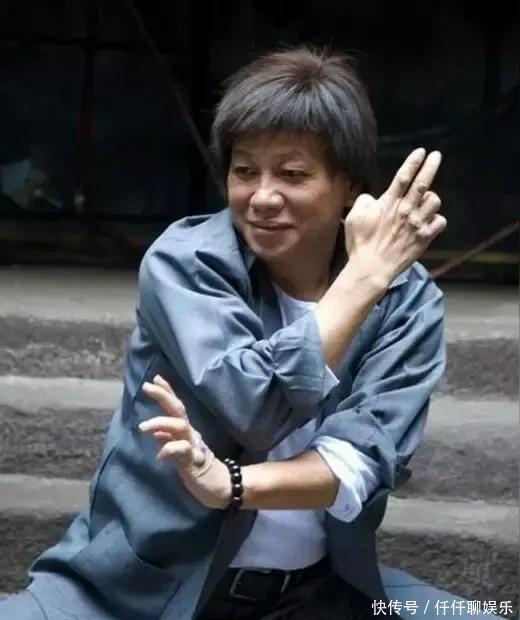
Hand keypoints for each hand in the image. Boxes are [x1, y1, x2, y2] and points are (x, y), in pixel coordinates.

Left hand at [138, 375, 230, 508]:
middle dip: (163, 396)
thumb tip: (156, 433)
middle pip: (178, 410)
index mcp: (187, 431)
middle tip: (147, 386)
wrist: (222, 486)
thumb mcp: (182, 453)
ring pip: (179, 427)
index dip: (167, 392)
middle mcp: (190, 434)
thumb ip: (171, 441)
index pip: (176, 407)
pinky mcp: (195, 462)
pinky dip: (170, 450)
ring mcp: (193, 446)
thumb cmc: (199, 469)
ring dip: (161, 423)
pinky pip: (183, 451)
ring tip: (142, 427)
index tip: (155, 379)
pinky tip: (159, 456)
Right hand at [344, 148, 445, 286]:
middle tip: (436, 156)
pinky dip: (437, 220)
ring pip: (434, 201)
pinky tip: (430, 221)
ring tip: (425, 201)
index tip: (421, 152)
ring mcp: (417, 224)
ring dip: (431, 198)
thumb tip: (373, 198)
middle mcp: (406, 210)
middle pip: (423, 183)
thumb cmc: (360, 243)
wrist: (372, 267)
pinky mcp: (424, 238)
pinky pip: (440, 222)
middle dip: (431, 166)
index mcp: (388, 203)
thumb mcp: (353, 218)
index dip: (413, 162)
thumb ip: (364, 201)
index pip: (403, 177)